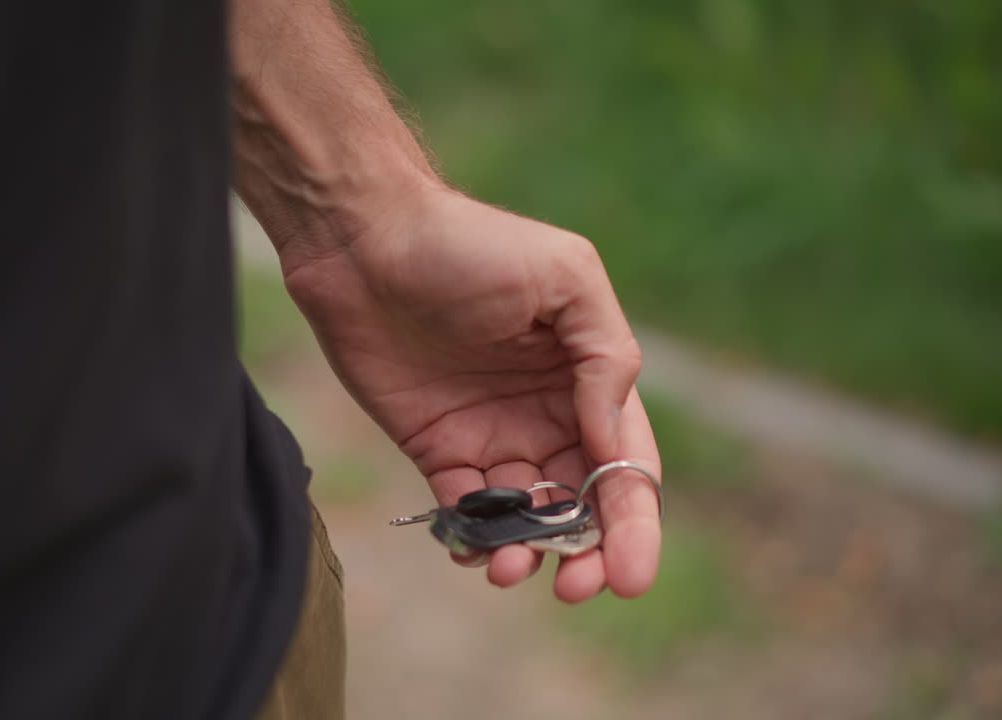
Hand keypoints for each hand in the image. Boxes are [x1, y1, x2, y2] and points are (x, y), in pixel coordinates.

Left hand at [281, 185, 661, 602]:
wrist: (366, 240)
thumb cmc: (471, 245)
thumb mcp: (564, 279)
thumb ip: (605, 358)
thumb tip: (611, 441)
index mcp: (589, 378)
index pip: (626, 464)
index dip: (635, 522)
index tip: (630, 576)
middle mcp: (549, 414)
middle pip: (584, 505)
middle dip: (589, 553)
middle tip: (577, 589)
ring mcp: (493, 434)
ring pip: (526, 518)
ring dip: (529, 553)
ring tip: (512, 568)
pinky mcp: (437, 449)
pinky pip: (466, 511)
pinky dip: (476, 540)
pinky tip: (475, 551)